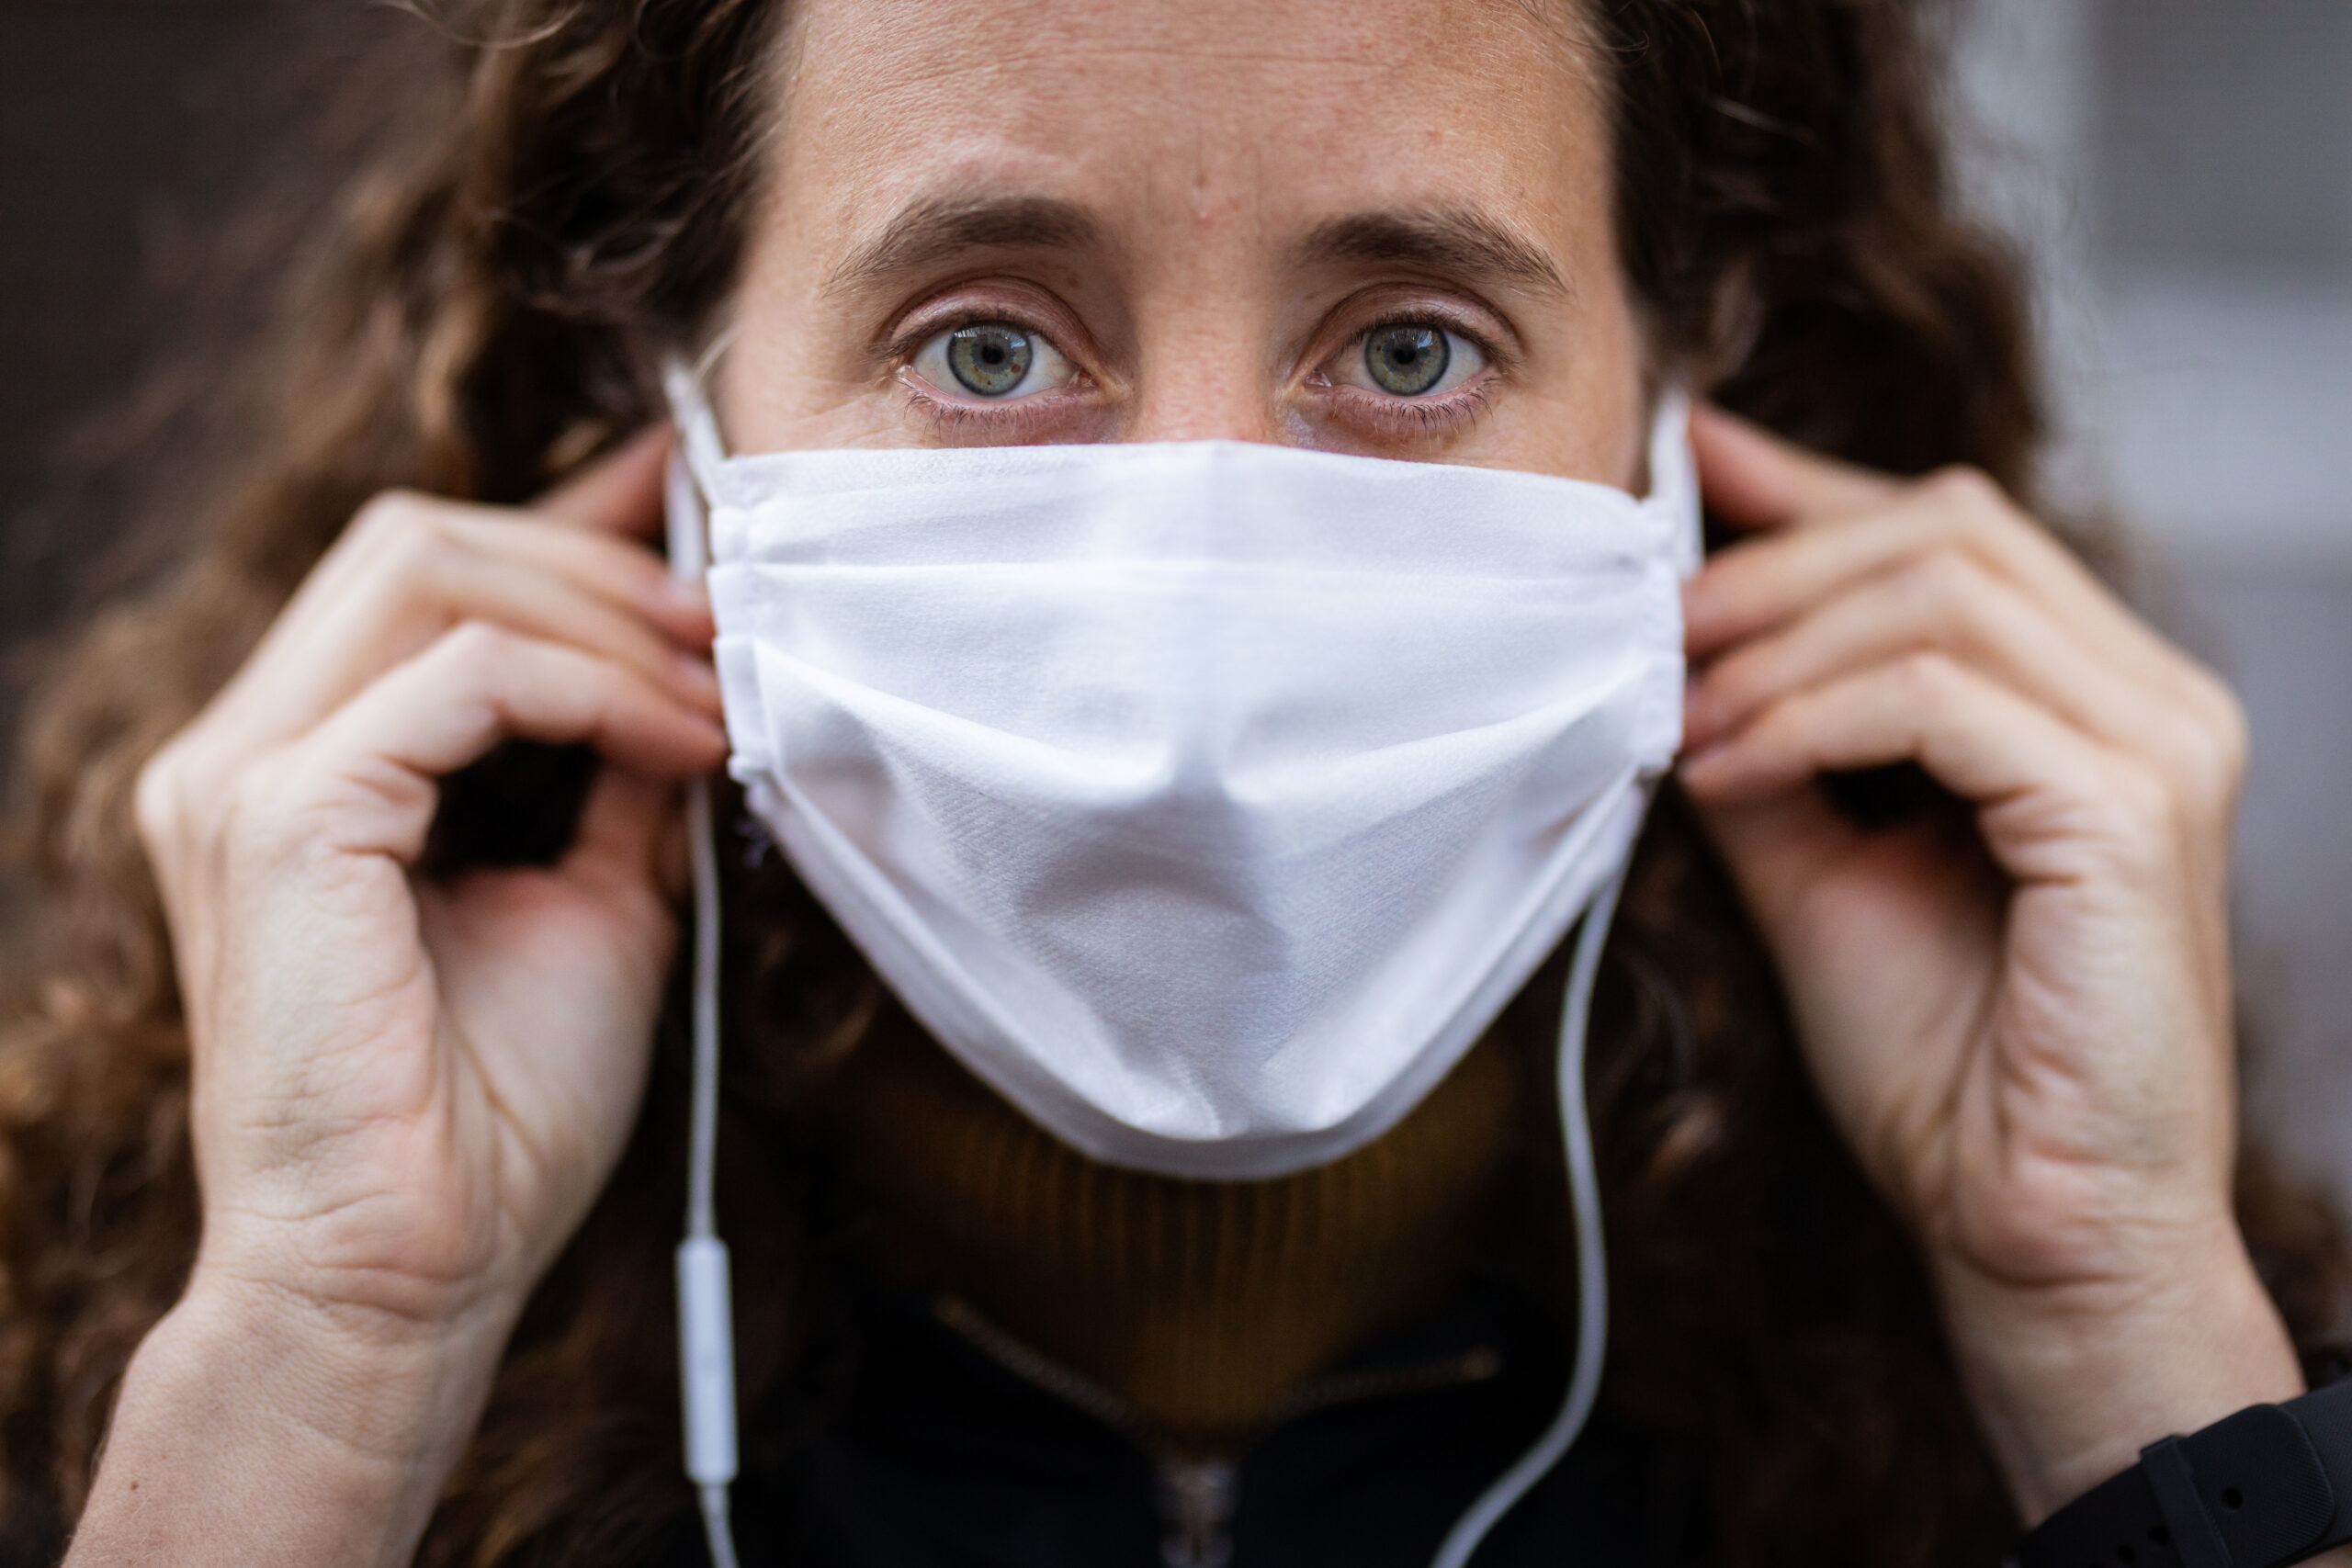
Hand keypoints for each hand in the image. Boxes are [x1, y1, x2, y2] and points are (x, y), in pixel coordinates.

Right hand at [132, 428, 721, 1354]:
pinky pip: (458, 676)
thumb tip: (694, 673)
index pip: (425, 574)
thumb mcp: (594, 903)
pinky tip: (677, 742)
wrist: (414, 1275)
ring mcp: (243, 772)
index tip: (682, 489)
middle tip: (726, 612)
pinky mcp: (280, 813)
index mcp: (307, 767)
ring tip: (716, 678)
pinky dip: (589, 687)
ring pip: (432, 571)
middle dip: (596, 556)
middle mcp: (248, 748)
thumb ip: (618, 778)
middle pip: (424, 540)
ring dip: (603, 612)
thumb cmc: (495, 1119)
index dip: (562, 514)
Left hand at [1675, 406, 2300, 1516]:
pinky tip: (1728, 768)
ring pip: (1938, 590)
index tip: (1681, 462)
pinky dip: (1808, 718)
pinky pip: (1938, 697)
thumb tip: (1684, 630)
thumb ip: (1773, 733)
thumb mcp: (1821, 857)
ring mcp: (2158, 745)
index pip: (1952, 525)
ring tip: (1682, 718)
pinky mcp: (2128, 813)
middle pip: (1943, 526)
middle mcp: (2151, 695)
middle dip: (1770, 567)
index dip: (1806, 489)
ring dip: (1775, 644)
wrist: (2025, 1223)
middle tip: (1654, 632)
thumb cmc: (1941, 1061)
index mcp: (2095, 695)